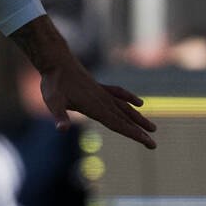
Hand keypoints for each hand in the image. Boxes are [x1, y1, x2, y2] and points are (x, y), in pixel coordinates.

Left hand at [38, 61, 156, 148]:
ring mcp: (102, 93)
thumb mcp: (52, 101)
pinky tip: (139, 103)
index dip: (133, 134)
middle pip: (124, 119)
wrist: (56, 60)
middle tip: (153, 145)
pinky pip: (118, 94)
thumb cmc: (53, 83)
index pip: (118, 124)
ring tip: (152, 128)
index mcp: (94, 107)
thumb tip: (61, 129)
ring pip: (125, 108)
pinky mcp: (99, 86)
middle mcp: (102, 100)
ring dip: (138, 118)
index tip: (148, 142)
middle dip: (139, 132)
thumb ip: (59, 116)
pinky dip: (129, 98)